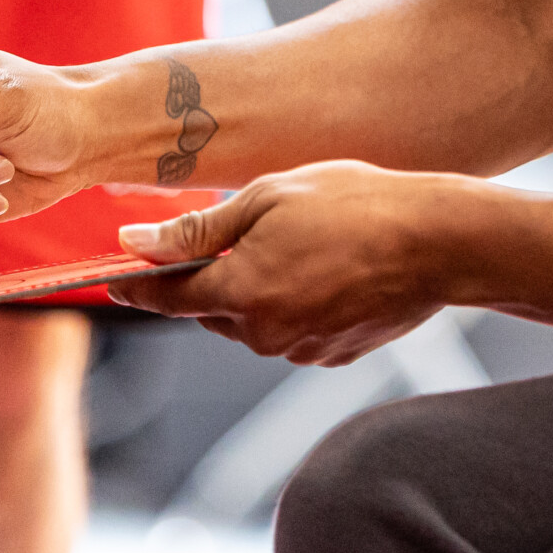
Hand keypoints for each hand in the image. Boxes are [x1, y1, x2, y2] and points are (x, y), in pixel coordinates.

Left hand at [109, 162, 453, 364]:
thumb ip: (197, 229)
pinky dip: (297, 303)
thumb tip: (134, 243)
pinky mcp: (332, 353)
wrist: (439, 241)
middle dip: (214, 277)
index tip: (113, 276)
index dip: (135, 284)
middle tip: (248, 230)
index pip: (163, 297)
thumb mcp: (269, 198)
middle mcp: (263, 333)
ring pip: (253, 321)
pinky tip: (330, 267)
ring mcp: (299, 348)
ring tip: (305, 242)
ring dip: (259, 289)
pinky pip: (293, 330)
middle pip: (210, 311)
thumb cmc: (357, 205)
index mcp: (239, 293)